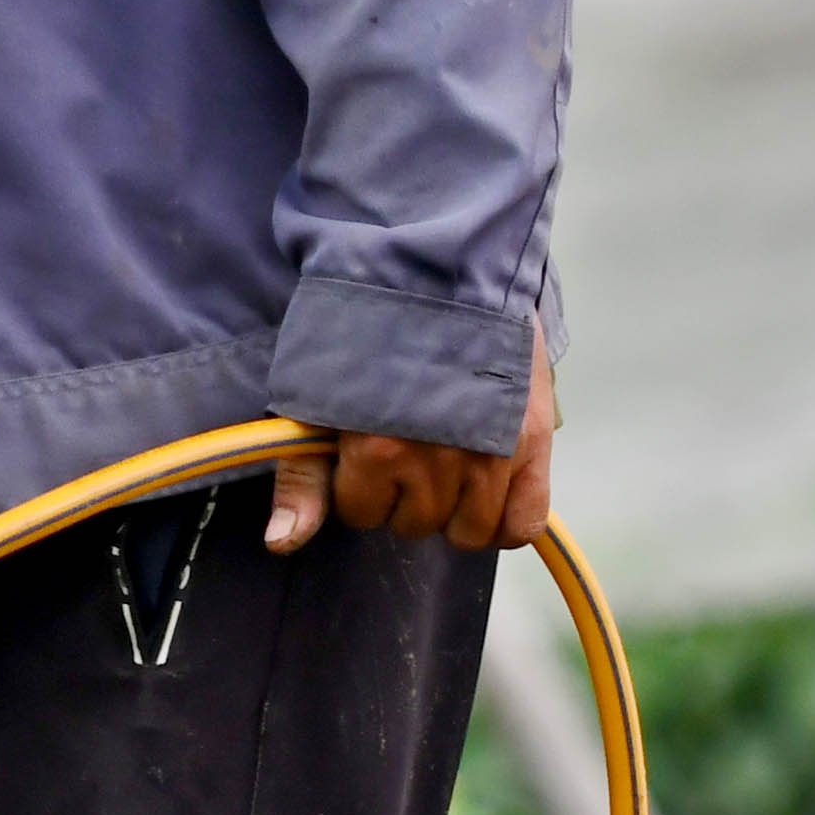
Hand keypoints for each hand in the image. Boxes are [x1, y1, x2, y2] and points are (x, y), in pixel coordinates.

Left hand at [268, 340, 556, 557]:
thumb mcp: (317, 397)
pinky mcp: (533, 445)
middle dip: (404, 495)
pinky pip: (523, 525)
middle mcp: (436, 463)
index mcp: (378, 450)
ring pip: (467, 532)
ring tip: (449, 464)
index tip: (366, 450)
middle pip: (414, 524)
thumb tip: (281, 544)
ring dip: (454, 508)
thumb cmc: (373, 329)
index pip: (360, 513)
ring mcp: (490, 457)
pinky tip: (491, 497)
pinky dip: (506, 522)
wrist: (445, 270)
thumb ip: (301, 476)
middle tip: (410, 447)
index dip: (359, 484)